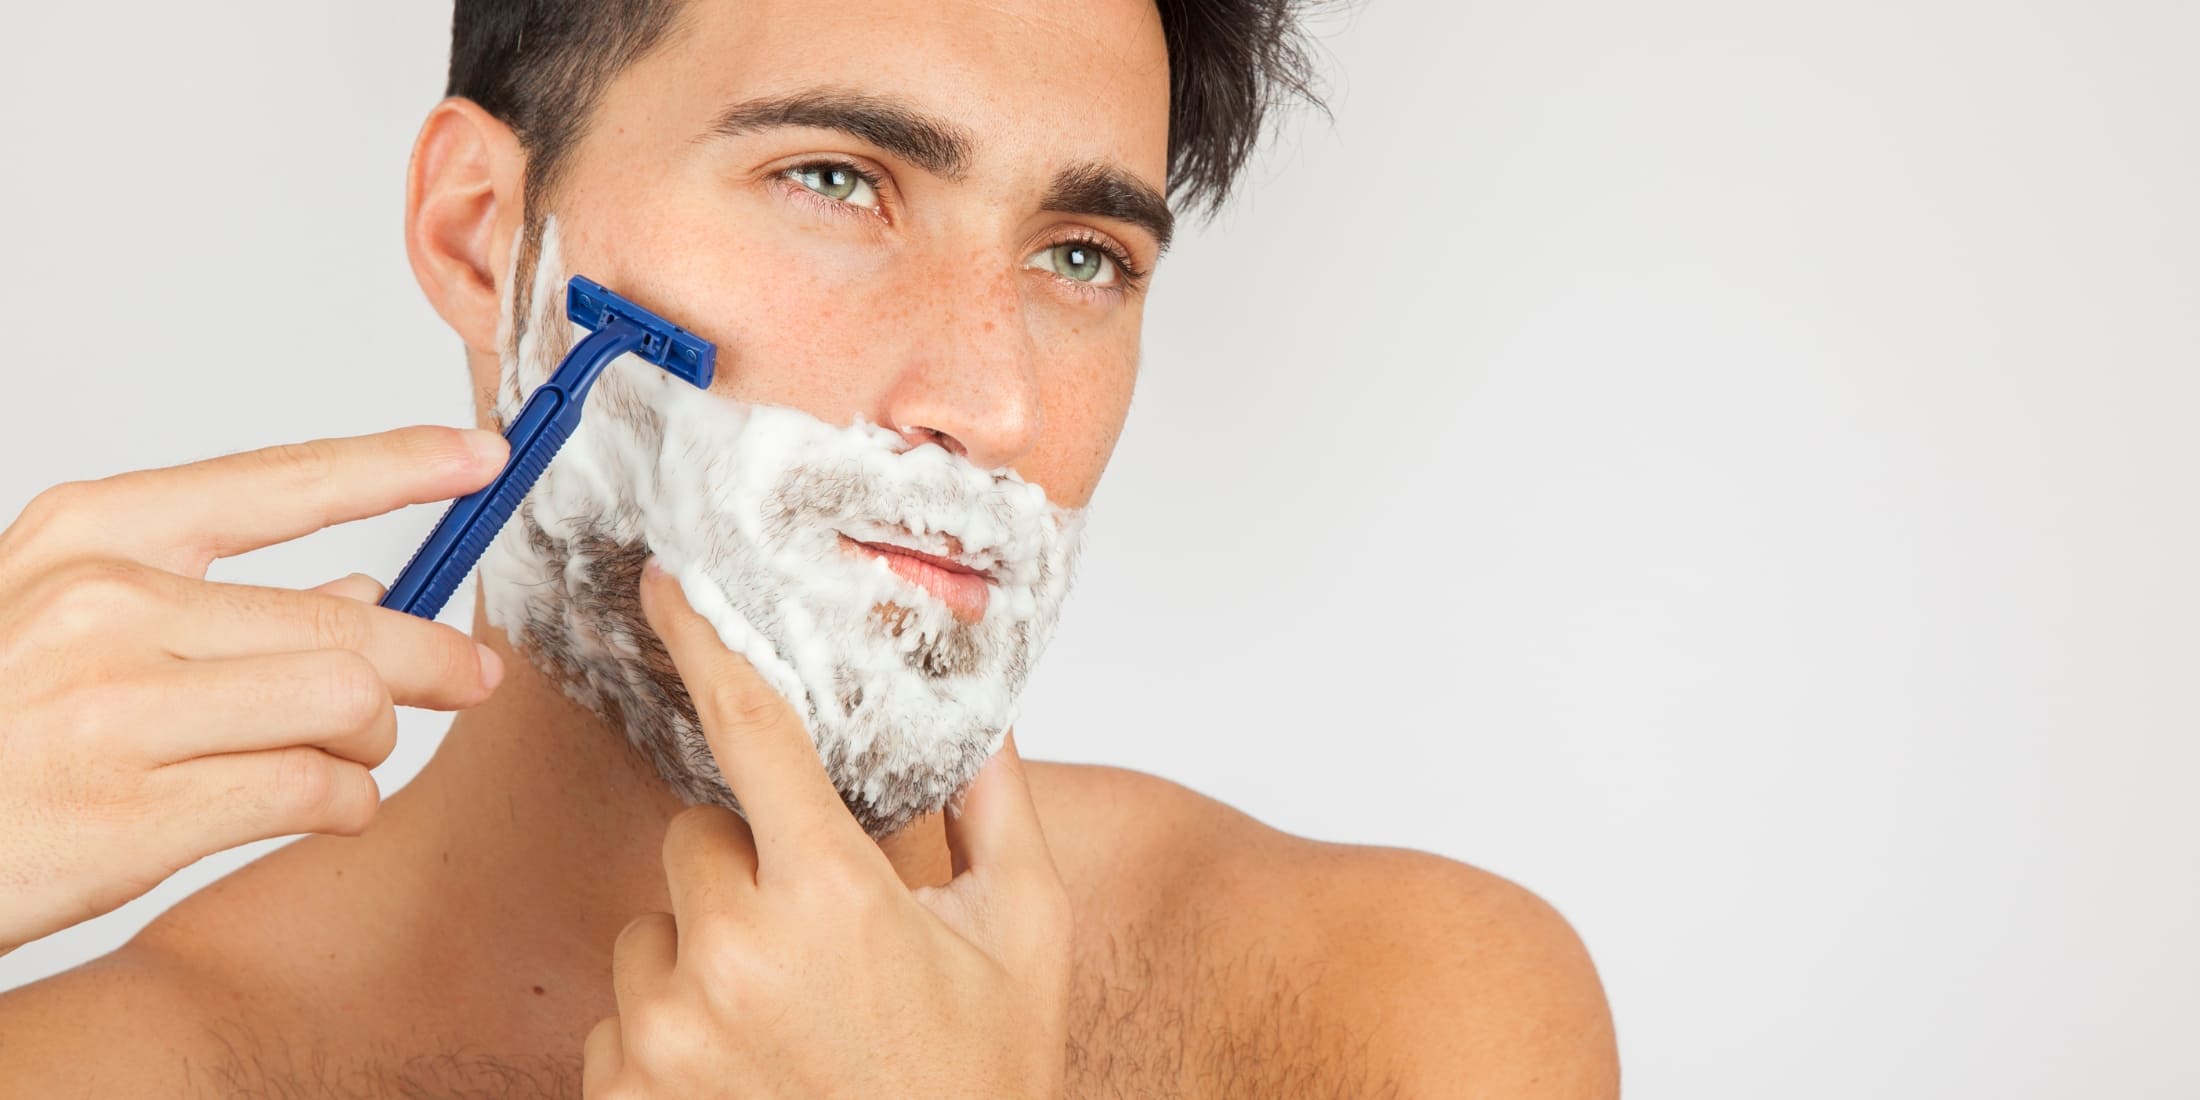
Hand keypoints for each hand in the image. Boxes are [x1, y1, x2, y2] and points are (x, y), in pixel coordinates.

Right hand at [0, 426, 508, 954]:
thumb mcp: (73, 620)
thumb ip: (211, 597)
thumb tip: (363, 589)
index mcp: (90, 536)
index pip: (277, 481)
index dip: (395, 467)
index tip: (478, 458)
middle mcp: (102, 606)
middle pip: (347, 624)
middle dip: (432, 659)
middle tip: (472, 677)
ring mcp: (114, 710)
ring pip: (347, 706)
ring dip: (374, 741)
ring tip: (346, 756)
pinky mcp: (135, 814)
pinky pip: (315, 792)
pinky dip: (344, 803)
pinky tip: (318, 805)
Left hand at [581, 561, 1074, 1098]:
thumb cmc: (980, 1087)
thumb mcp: (1021, 934)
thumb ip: (993, 805)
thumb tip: (977, 711)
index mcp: (831, 897)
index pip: (750, 730)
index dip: (708, 643)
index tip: (669, 589)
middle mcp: (729, 956)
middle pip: (696, 836)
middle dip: (750, 861)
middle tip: (819, 932)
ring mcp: (665, 1032)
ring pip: (654, 923)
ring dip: (706, 948)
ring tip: (786, 1018)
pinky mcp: (622, 1092)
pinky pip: (626, 1010)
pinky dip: (674, 1025)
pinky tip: (746, 1068)